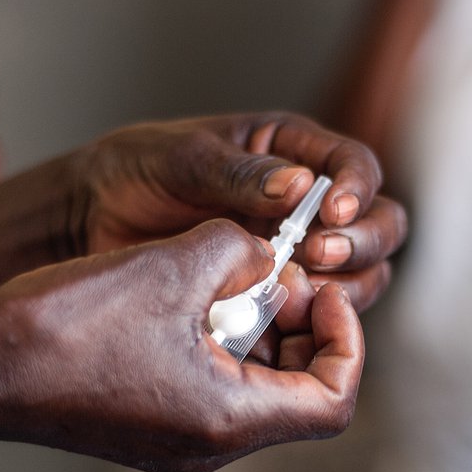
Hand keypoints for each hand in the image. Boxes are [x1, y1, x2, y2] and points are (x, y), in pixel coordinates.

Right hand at [0, 219, 362, 471]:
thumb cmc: (65, 325)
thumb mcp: (171, 267)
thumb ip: (240, 249)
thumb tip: (266, 251)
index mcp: (229, 424)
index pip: (335, 400)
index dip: (344, 339)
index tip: (319, 287)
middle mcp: (209, 449)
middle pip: (296, 391)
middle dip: (298, 324)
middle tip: (275, 270)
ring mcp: (176, 443)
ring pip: (252, 385)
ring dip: (256, 327)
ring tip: (228, 273)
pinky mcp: (147, 427)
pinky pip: (209, 385)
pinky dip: (217, 340)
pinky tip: (188, 293)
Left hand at [66, 112, 406, 311]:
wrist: (91, 221)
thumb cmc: (136, 172)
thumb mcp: (182, 160)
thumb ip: (239, 174)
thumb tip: (301, 186)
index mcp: (292, 151)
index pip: (354, 164)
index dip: (355, 188)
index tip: (331, 212)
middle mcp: (308, 204)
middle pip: (379, 225)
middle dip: (359, 243)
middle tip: (315, 254)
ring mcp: (297, 253)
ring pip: (362, 274)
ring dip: (343, 286)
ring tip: (292, 286)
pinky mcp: (278, 297)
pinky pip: (318, 313)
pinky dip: (309, 319)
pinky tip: (275, 316)